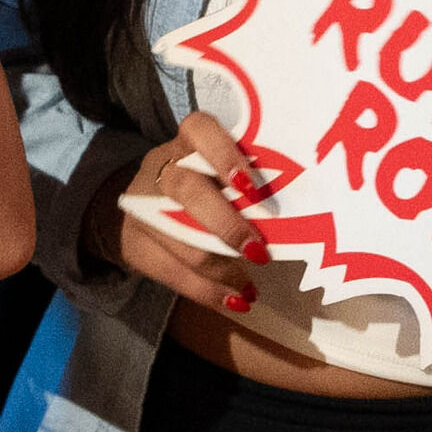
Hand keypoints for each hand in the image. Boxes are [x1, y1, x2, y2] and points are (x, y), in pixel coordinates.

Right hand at [113, 111, 260, 316]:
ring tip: (249, 288)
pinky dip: (206, 291)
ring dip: (221, 269)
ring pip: (178, 237)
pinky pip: (169, 271)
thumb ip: (248, 185)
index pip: (200, 130)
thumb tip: (297, 214)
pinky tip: (233, 301)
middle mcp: (162, 166)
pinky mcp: (134, 242)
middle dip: (227, 226)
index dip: (225, 156)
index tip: (253, 190)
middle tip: (259, 253)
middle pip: (188, 191)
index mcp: (189, 140)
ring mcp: (141, 204)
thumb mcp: (223, 173)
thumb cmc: (208, 187)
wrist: (148, 206)